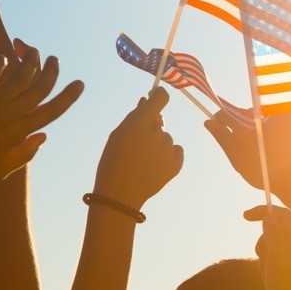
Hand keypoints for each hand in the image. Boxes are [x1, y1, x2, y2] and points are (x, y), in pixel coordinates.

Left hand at [0, 51, 83, 185]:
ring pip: (20, 74)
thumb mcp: (1, 169)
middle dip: (52, 70)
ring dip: (30, 59)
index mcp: (20, 132)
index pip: (54, 109)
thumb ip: (25, 154)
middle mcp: (9, 114)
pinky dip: (0, 60)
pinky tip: (2, 57)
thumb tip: (44, 136)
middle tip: (55, 59)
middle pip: (40, 87)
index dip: (70, 95)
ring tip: (31, 50)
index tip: (79, 83)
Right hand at [93, 88, 183, 208]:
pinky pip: (176, 151)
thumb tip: (147, 100)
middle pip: (160, 123)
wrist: (119, 194)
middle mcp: (158, 132)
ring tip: (141, 160)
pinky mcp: (177, 164)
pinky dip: (168, 155)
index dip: (159, 95)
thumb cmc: (114, 160)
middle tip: (136, 144)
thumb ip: (135, 116)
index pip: (162, 97)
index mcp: (141, 122)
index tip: (155, 95)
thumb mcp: (118, 134)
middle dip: (151, 128)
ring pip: (166, 139)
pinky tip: (153, 164)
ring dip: (157, 144)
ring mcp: (169, 149)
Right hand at [204, 110, 290, 198]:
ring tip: (262, 142)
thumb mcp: (238, 160)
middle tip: (245, 142)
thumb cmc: (265, 173)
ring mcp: (281, 113)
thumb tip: (208, 123)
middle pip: (244, 112)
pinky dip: (272, 123)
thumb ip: (223, 139)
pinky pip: (276, 113)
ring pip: (260, 112)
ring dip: (257, 122)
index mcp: (248, 127)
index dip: (220, 119)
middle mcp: (264, 115)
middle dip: (241, 123)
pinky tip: (274, 138)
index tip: (219, 126)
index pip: (227, 114)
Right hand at [246, 205, 290, 289]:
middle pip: (278, 228)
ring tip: (268, 273)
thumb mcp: (278, 261)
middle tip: (265, 259)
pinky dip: (268, 266)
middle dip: (265, 241)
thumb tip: (269, 215)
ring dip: (265, 255)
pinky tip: (270, 280)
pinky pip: (275, 258)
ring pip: (274, 244)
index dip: (265, 212)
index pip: (285, 215)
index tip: (245, 216)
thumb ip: (274, 235)